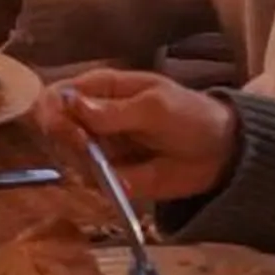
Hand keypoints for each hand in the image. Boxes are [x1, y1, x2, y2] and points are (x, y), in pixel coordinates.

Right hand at [50, 68, 240, 202]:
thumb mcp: (156, 107)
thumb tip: (71, 105)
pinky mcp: (109, 176)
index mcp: (99, 89)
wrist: (221, 154)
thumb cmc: (191, 116)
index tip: (75, 134)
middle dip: (67, 143)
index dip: (54, 114)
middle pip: (53, 128)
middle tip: (93, 153)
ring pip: (67, 158)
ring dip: (85, 166)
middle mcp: (90, 117)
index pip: (55, 95)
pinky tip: (123, 182)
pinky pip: (89, 183)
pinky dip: (100, 185)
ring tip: (119, 168)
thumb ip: (114, 110)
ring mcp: (98, 148)